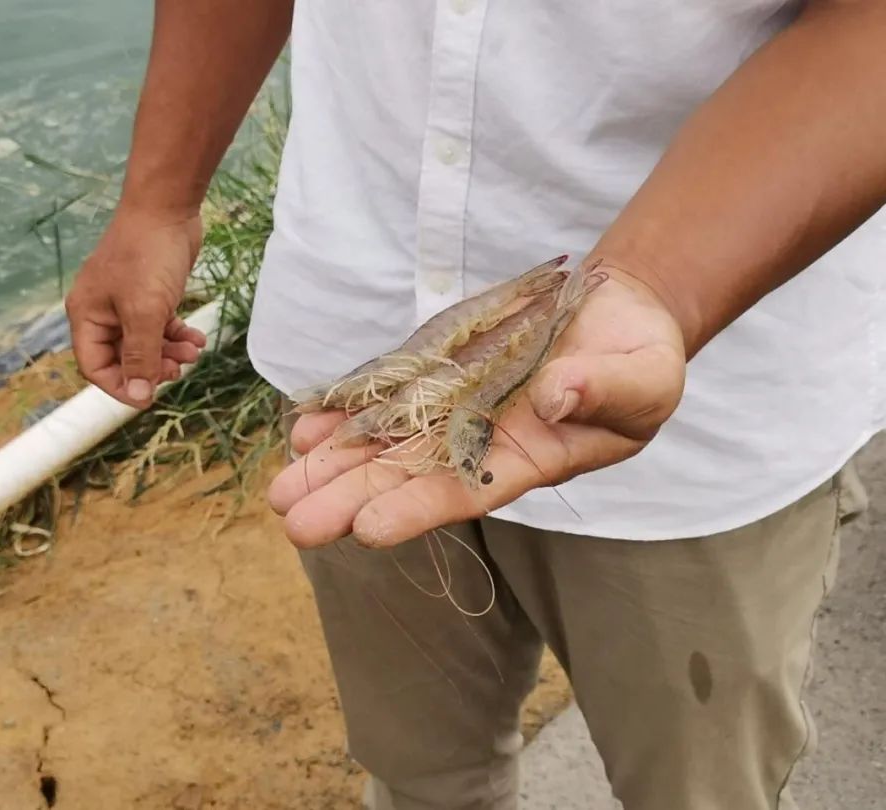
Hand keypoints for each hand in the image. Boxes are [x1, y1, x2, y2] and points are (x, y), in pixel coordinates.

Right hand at [65, 208, 207, 407]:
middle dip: (151, 368)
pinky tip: (197, 338)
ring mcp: (126, 302)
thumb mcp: (145, 313)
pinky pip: (160, 326)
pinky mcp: (149, 293)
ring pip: (145, 343)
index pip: (95, 367)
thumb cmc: (148, 256)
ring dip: (169, 353)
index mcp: (87, 316)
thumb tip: (139, 394)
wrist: (167, 208)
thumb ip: (141, 356)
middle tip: (178, 370)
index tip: (150, 398)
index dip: (120, 386)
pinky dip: (178, 334)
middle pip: (122, 358)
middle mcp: (102, 311)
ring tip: (193, 351)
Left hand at [267, 266, 686, 547]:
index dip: (418, 509)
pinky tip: (304, 429)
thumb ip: (602, 390)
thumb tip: (553, 395)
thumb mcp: (642, 378)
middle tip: (295, 524)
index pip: (467, 491)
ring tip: (282, 487)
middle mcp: (479, 440)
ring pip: (385, 439)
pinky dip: (346, 410)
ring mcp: (453, 405)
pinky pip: (386, 392)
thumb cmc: (639, 360)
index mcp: (529, 458)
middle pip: (407, 475)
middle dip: (350, 499)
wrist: (614, 313)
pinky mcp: (439, 369)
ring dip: (333, 462)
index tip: (367, 529)